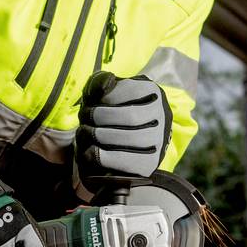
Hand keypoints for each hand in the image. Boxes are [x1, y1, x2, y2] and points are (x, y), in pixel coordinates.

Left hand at [76, 72, 172, 189]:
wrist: (122, 145)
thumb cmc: (111, 113)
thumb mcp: (107, 92)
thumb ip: (101, 81)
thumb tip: (105, 83)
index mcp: (154, 93)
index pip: (130, 91)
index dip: (105, 97)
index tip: (92, 101)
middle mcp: (162, 116)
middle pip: (130, 116)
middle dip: (99, 116)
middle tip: (83, 117)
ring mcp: (158, 142)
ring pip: (129, 138)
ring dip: (98, 135)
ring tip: (84, 132)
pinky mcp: (148, 164)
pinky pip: (124, 161)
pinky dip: (101, 156)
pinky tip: (89, 151)